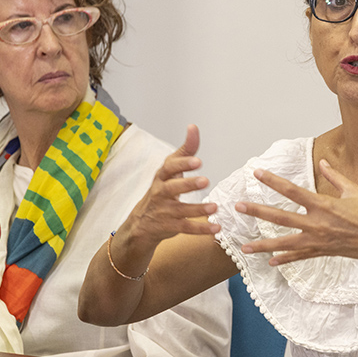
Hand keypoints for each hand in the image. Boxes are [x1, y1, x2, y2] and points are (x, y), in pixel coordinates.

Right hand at [122, 125, 219, 244]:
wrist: (142, 224)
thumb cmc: (161, 191)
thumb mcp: (170, 171)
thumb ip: (185, 151)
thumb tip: (193, 127)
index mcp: (162, 177)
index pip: (170, 167)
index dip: (183, 163)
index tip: (198, 160)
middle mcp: (161, 192)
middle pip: (172, 188)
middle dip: (188, 184)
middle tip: (205, 180)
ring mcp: (164, 210)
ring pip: (181, 210)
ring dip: (198, 209)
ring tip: (214, 207)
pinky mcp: (170, 226)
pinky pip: (186, 227)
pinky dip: (201, 229)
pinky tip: (216, 227)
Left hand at [236, 159, 357, 265]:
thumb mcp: (354, 190)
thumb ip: (334, 177)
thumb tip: (322, 163)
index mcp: (324, 205)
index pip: (292, 191)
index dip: (273, 181)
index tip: (257, 173)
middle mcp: (317, 224)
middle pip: (280, 218)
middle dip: (257, 212)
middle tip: (239, 207)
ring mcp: (319, 241)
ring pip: (285, 244)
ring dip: (263, 245)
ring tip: (244, 247)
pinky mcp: (323, 252)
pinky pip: (300, 257)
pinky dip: (284, 259)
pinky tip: (270, 261)